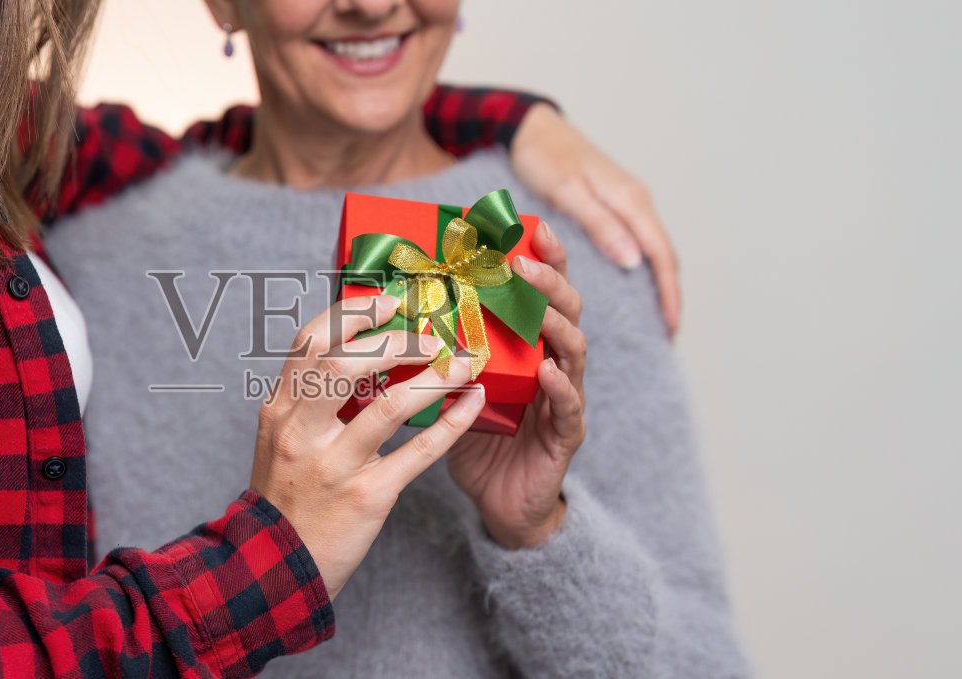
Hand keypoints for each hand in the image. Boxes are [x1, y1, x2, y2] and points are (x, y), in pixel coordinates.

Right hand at [250, 295, 484, 598]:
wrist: (278, 569)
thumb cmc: (286, 499)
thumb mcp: (280, 440)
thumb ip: (308, 399)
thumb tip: (352, 352)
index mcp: (279, 410)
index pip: (310, 343)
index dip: (350, 315)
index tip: (387, 303)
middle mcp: (301, 432)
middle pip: (345, 363)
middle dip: (395, 341)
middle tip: (431, 335)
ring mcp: (334, 465)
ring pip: (389, 404)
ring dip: (434, 377)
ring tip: (463, 364)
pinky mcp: (367, 496)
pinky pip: (418, 452)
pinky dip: (451, 423)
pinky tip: (472, 404)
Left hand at [446, 222, 588, 549]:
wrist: (500, 503)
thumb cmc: (476, 438)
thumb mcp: (452, 385)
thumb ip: (437, 349)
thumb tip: (387, 312)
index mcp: (527, 345)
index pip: (540, 292)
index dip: (541, 258)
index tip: (530, 225)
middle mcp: (553, 362)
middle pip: (566, 309)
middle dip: (549, 279)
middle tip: (523, 259)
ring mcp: (565, 398)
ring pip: (574, 350)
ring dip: (554, 322)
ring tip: (536, 304)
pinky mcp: (565, 435)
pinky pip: (570, 407)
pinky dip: (560, 386)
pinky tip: (547, 369)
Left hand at [510, 103, 680, 336]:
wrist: (532, 126)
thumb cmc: (544, 156)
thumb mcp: (567, 191)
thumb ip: (600, 224)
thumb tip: (634, 260)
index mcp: (630, 200)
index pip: (660, 254)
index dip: (668, 292)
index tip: (672, 326)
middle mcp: (635, 202)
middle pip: (662, 254)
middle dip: (669, 293)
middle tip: (670, 333)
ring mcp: (626, 202)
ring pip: (651, 249)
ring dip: (658, 282)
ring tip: (659, 317)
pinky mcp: (613, 204)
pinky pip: (636, 240)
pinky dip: (642, 266)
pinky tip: (636, 282)